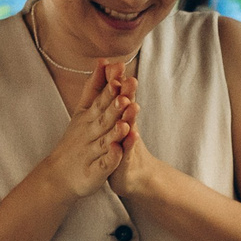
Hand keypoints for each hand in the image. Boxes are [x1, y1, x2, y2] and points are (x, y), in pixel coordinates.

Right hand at [39, 64, 132, 202]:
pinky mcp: (95, 171)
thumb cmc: (76, 141)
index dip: (110, 86)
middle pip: (104, 117)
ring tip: (125, 123)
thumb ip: (94, 87)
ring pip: (105, 140)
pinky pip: (104, 164)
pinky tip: (118, 151)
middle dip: (114, 105)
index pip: (100, 99)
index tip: (119, 69)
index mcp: (88, 118)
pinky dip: (111, 157)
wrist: (58, 175)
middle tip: (126, 92)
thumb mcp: (83, 110)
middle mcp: (89, 132)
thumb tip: (104, 61)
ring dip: (115, 131)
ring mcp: (92, 152)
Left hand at [109, 67, 169, 201]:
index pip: (119, 96)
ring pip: (129, 127)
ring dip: (131, 116)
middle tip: (129, 79)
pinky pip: (127, 151)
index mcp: (120, 117)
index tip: (116, 64)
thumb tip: (108, 69)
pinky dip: (129, 143)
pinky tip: (132, 135)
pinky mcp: (126, 160)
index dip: (117, 82)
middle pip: (127, 108)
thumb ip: (110, 95)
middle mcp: (127, 127)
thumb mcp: (116, 121)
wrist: (131, 176)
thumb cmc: (120, 146)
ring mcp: (128, 143)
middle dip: (127, 94)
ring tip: (132, 105)